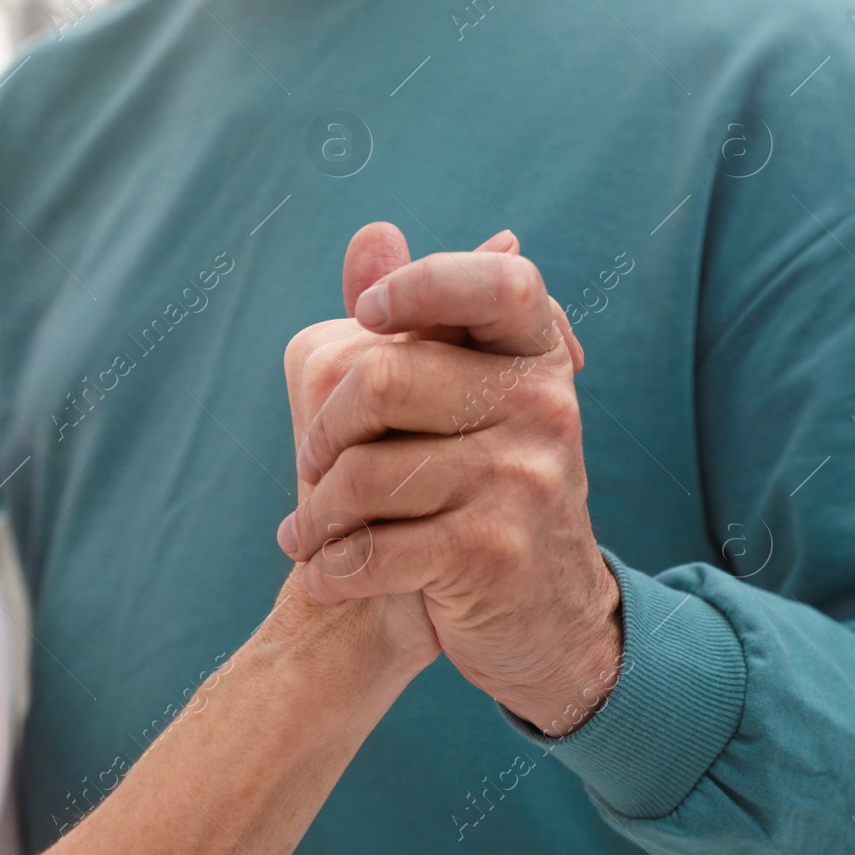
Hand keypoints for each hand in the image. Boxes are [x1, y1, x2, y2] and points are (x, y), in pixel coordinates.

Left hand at [280, 224, 620, 735]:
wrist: (549, 618)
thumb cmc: (483, 490)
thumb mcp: (464, 401)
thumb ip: (416, 323)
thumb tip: (372, 236)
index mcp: (534, 354)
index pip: (495, 283)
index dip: (422, 285)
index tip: (367, 315)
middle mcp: (543, 406)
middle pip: (382, 378)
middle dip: (322, 433)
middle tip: (310, 466)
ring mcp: (525, 480)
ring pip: (362, 475)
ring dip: (314, 516)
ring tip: (306, 532)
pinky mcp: (494, 553)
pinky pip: (372, 548)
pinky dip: (329, 569)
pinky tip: (323, 573)